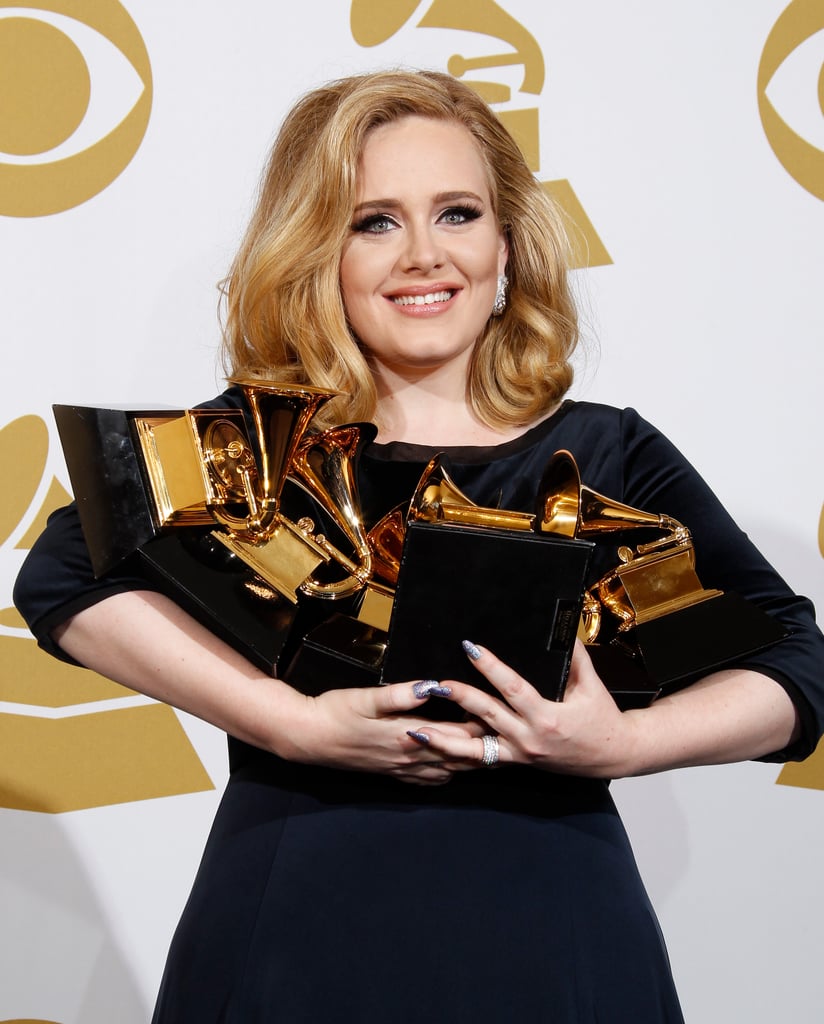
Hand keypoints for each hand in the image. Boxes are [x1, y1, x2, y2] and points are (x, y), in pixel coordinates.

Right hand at [278, 680, 484, 785]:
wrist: (309, 738)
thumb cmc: (336, 712)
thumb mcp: (366, 698)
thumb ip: (400, 694)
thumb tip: (431, 685)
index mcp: (408, 736)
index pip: (456, 733)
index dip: (481, 724)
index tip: (502, 714)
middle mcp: (410, 758)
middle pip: (459, 757)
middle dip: (484, 747)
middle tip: (508, 736)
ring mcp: (402, 769)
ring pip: (448, 771)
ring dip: (470, 762)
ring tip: (491, 750)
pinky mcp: (393, 773)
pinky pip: (430, 780)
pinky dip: (448, 773)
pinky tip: (454, 767)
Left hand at [407, 641, 640, 777]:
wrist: (613, 754)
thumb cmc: (601, 717)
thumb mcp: (590, 684)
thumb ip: (574, 657)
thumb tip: (562, 628)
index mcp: (547, 717)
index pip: (512, 688)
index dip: (490, 667)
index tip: (470, 648)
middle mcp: (529, 738)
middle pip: (486, 715)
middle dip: (458, 698)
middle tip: (434, 684)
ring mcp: (520, 754)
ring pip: (475, 748)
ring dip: (445, 739)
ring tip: (416, 729)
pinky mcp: (516, 762)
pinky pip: (482, 760)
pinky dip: (458, 755)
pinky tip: (435, 747)